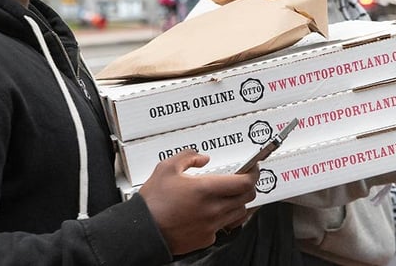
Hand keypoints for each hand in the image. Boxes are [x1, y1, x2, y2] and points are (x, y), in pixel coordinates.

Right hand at [137, 149, 258, 254]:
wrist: (143, 232)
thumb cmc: (152, 203)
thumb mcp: (166, 168)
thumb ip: (188, 156)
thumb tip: (202, 158)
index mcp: (206, 189)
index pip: (244, 182)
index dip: (253, 174)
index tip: (252, 169)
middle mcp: (213, 209)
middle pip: (247, 197)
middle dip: (247, 186)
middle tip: (240, 180)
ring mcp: (211, 226)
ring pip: (239, 213)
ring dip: (238, 202)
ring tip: (226, 195)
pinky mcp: (206, 239)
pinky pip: (224, 227)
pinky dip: (223, 218)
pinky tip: (212, 212)